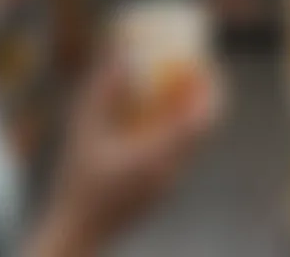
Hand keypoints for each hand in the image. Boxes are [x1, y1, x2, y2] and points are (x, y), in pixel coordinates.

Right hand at [54, 62, 221, 252]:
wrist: (79, 231)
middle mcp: (172, 170)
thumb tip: (118, 58)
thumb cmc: (78, 180)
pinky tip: (161, 114)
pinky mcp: (162, 187)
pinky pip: (182, 150)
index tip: (210, 67)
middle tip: (200, 69)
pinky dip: (180, 127)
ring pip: (195, 140)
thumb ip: (102, 92)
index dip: (211, 91)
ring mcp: (170, 181)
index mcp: (158, 155)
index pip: (201, 120)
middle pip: (204, 128)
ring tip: (182, 85)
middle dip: (205, 95)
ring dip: (194, 111)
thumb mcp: (85, 129)